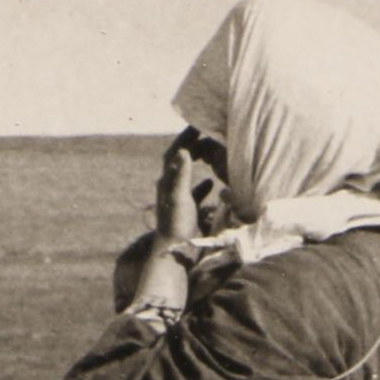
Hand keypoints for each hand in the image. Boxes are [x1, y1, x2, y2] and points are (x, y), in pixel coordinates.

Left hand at [154, 129, 220, 245]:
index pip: (175, 153)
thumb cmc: (177, 225)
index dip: (185, 138)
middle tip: (207, 136)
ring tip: (210, 153)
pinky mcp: (185, 213)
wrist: (175, 254)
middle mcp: (170, 189)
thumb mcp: (180, 197)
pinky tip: (213, 182)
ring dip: (197, 164)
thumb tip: (183, 149)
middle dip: (192, 147)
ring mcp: (177, 201)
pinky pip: (194, 194)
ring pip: (187, 176)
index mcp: (167, 182)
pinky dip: (202, 185)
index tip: (198, 125)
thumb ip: (182, 174)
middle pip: (180, 162)